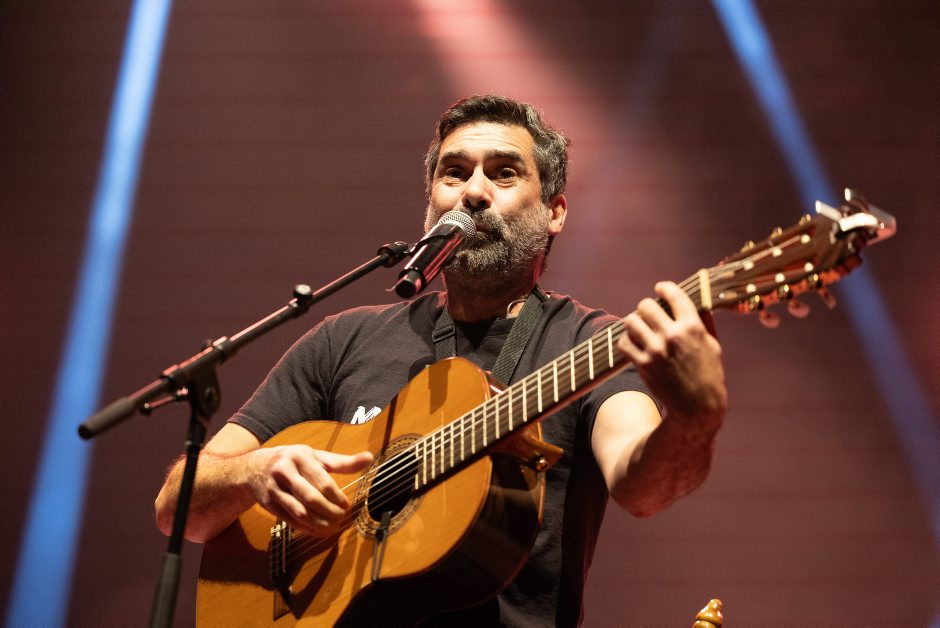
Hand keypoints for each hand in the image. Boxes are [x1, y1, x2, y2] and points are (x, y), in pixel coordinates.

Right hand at [246, 445, 373, 536]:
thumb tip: (369, 458)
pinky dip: (306, 528)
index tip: (347, 505)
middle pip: (310, 497)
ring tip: (332, 527)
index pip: (322, 481)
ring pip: (299, 511)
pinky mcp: (269, 505)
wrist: (254, 467)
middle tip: (341, 518)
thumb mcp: (315, 456)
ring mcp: (275, 489)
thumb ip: (342, 461)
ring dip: (318, 523)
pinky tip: (318, 530)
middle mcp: (285, 472)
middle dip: (329, 511)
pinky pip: (290, 520)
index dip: (337, 496)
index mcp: (300, 457)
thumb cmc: (292, 460)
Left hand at [618, 281, 727, 431]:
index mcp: (693, 327)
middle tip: (647, 313)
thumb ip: (703, 322)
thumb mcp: (713, 345)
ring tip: (638, 328)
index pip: (674, 295)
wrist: (698, 406)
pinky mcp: (644, 365)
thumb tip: (700, 301)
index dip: (664, 287)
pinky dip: (626, 341)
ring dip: (633, 323)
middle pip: (646, 305)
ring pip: (631, 321)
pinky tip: (633, 343)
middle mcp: (673, 336)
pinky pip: (624, 343)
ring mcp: (656, 350)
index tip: (660, 288)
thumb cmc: (709, 374)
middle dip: (645, 307)